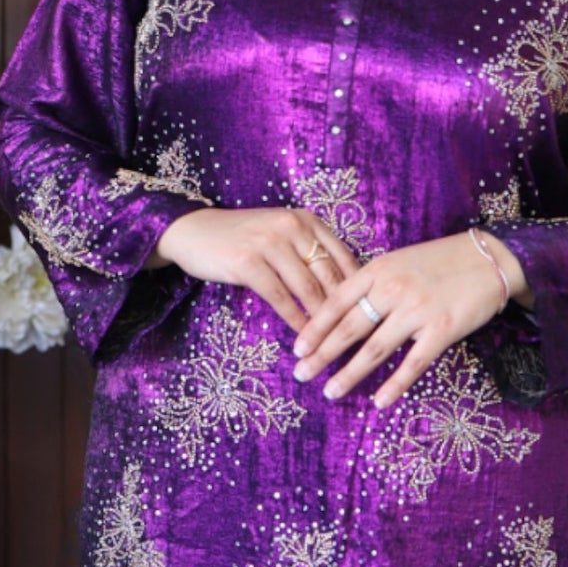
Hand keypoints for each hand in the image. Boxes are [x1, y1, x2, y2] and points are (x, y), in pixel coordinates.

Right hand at [150, 207, 362, 335]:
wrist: (193, 231)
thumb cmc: (242, 239)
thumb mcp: (281, 235)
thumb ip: (310, 254)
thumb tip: (346, 293)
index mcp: (306, 220)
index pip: (344, 257)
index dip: (360, 289)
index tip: (373, 316)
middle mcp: (292, 227)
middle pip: (330, 276)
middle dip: (347, 311)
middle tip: (360, 339)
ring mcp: (269, 243)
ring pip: (307, 290)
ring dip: (321, 322)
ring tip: (333, 346)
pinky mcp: (248, 262)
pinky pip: (280, 298)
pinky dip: (294, 321)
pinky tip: (302, 338)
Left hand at [291, 229, 531, 409]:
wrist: (489, 258)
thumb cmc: (440, 261)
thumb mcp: (399, 261)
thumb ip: (372, 283)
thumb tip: (342, 312)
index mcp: (378, 270)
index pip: (336, 301)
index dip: (314, 328)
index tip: (297, 349)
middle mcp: (393, 289)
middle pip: (349, 328)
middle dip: (321, 355)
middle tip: (301, 375)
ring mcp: (417, 310)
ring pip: (375, 349)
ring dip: (349, 374)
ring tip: (330, 392)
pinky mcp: (441, 330)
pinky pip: (413, 363)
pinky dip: (395, 385)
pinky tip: (379, 402)